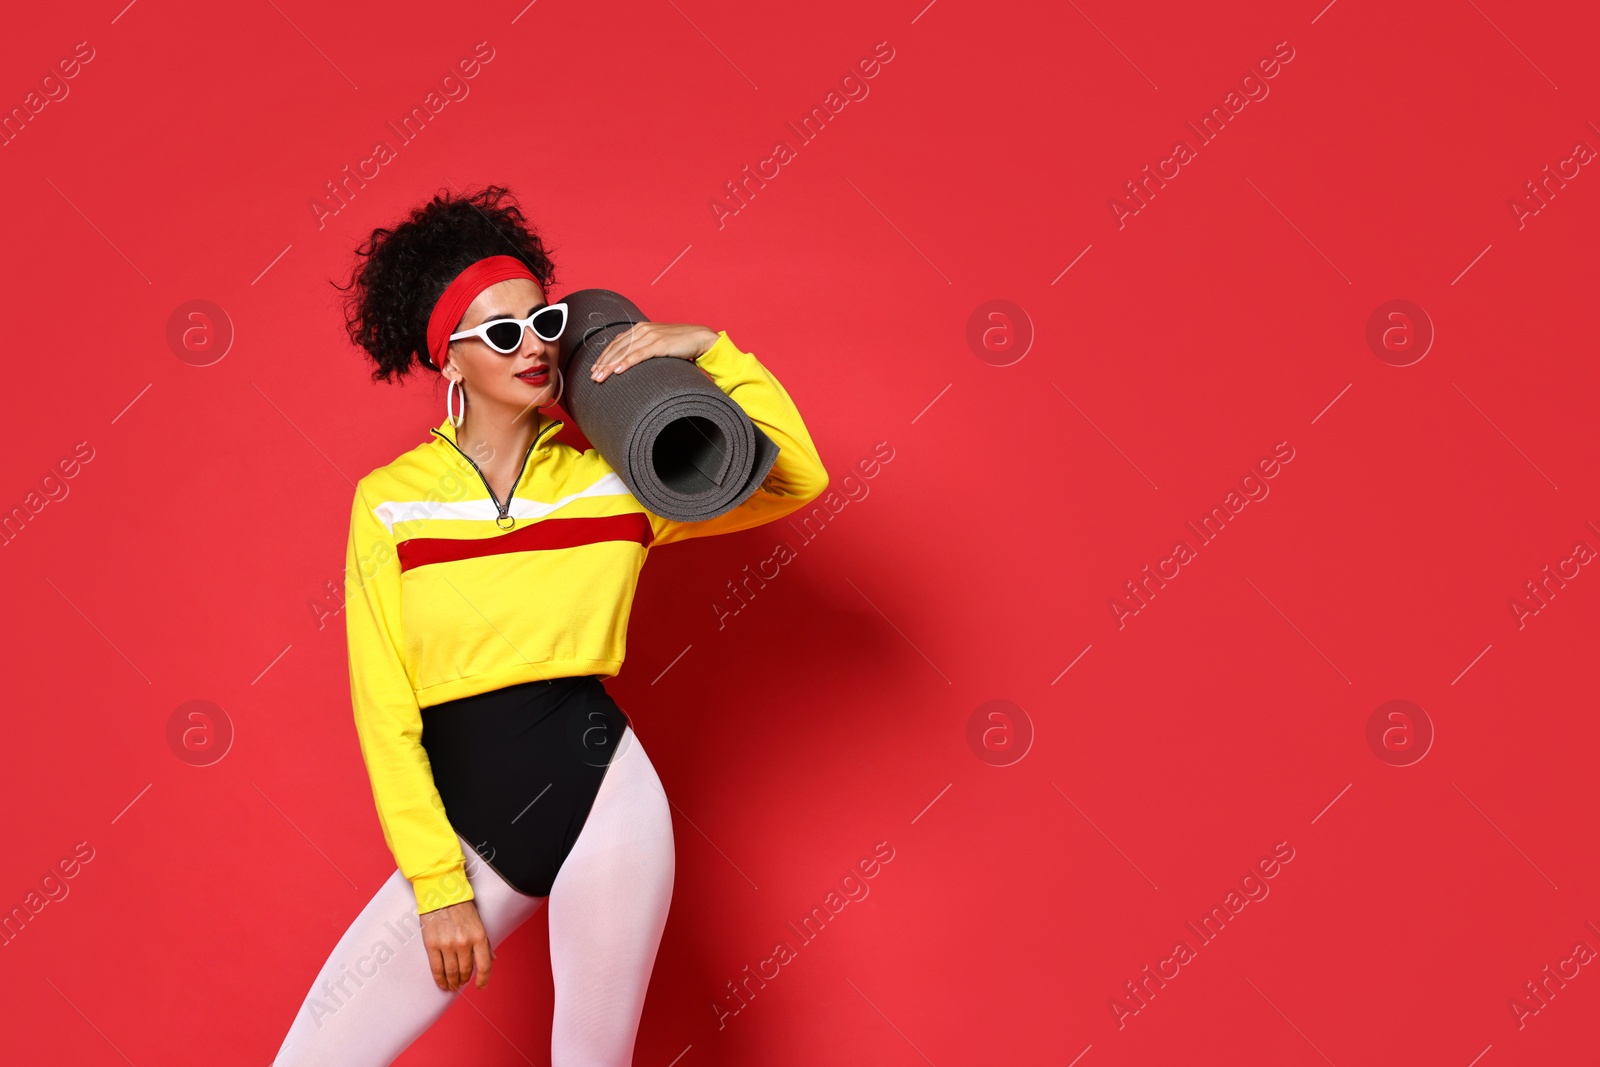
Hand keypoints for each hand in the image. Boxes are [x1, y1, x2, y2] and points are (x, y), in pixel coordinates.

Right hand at [418, 898, 493, 991]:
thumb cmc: (461, 907)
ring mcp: (447, 945)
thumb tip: (493, 958)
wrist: (441, 894)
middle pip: (466, 970)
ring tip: (452, 985)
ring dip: (453, 982)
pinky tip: (442, 983)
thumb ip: (485, 942)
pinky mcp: (432, 945)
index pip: (484, 965)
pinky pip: (436, 969)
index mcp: (479, 936)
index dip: (484, 979)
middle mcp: (464, 942)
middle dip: (465, 979)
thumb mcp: (478, 923)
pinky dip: (440, 979)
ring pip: (451, 972)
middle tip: (462, 982)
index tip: (481, 986)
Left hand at [590, 323, 718, 381]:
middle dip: (603, 363)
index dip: (604, 356)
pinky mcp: (659, 344)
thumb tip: (632, 362)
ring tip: (601, 377)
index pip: (616, 343)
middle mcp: (642, 330)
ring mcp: (650, 336)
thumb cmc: (680, 343)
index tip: (594, 369)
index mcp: (640, 328)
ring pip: (624, 352)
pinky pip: (639, 354)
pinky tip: (618, 370)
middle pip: (617, 348)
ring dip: (610, 365)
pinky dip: (627, 362)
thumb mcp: (658, 343)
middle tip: (593, 377)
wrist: (700, 337)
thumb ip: (645, 348)